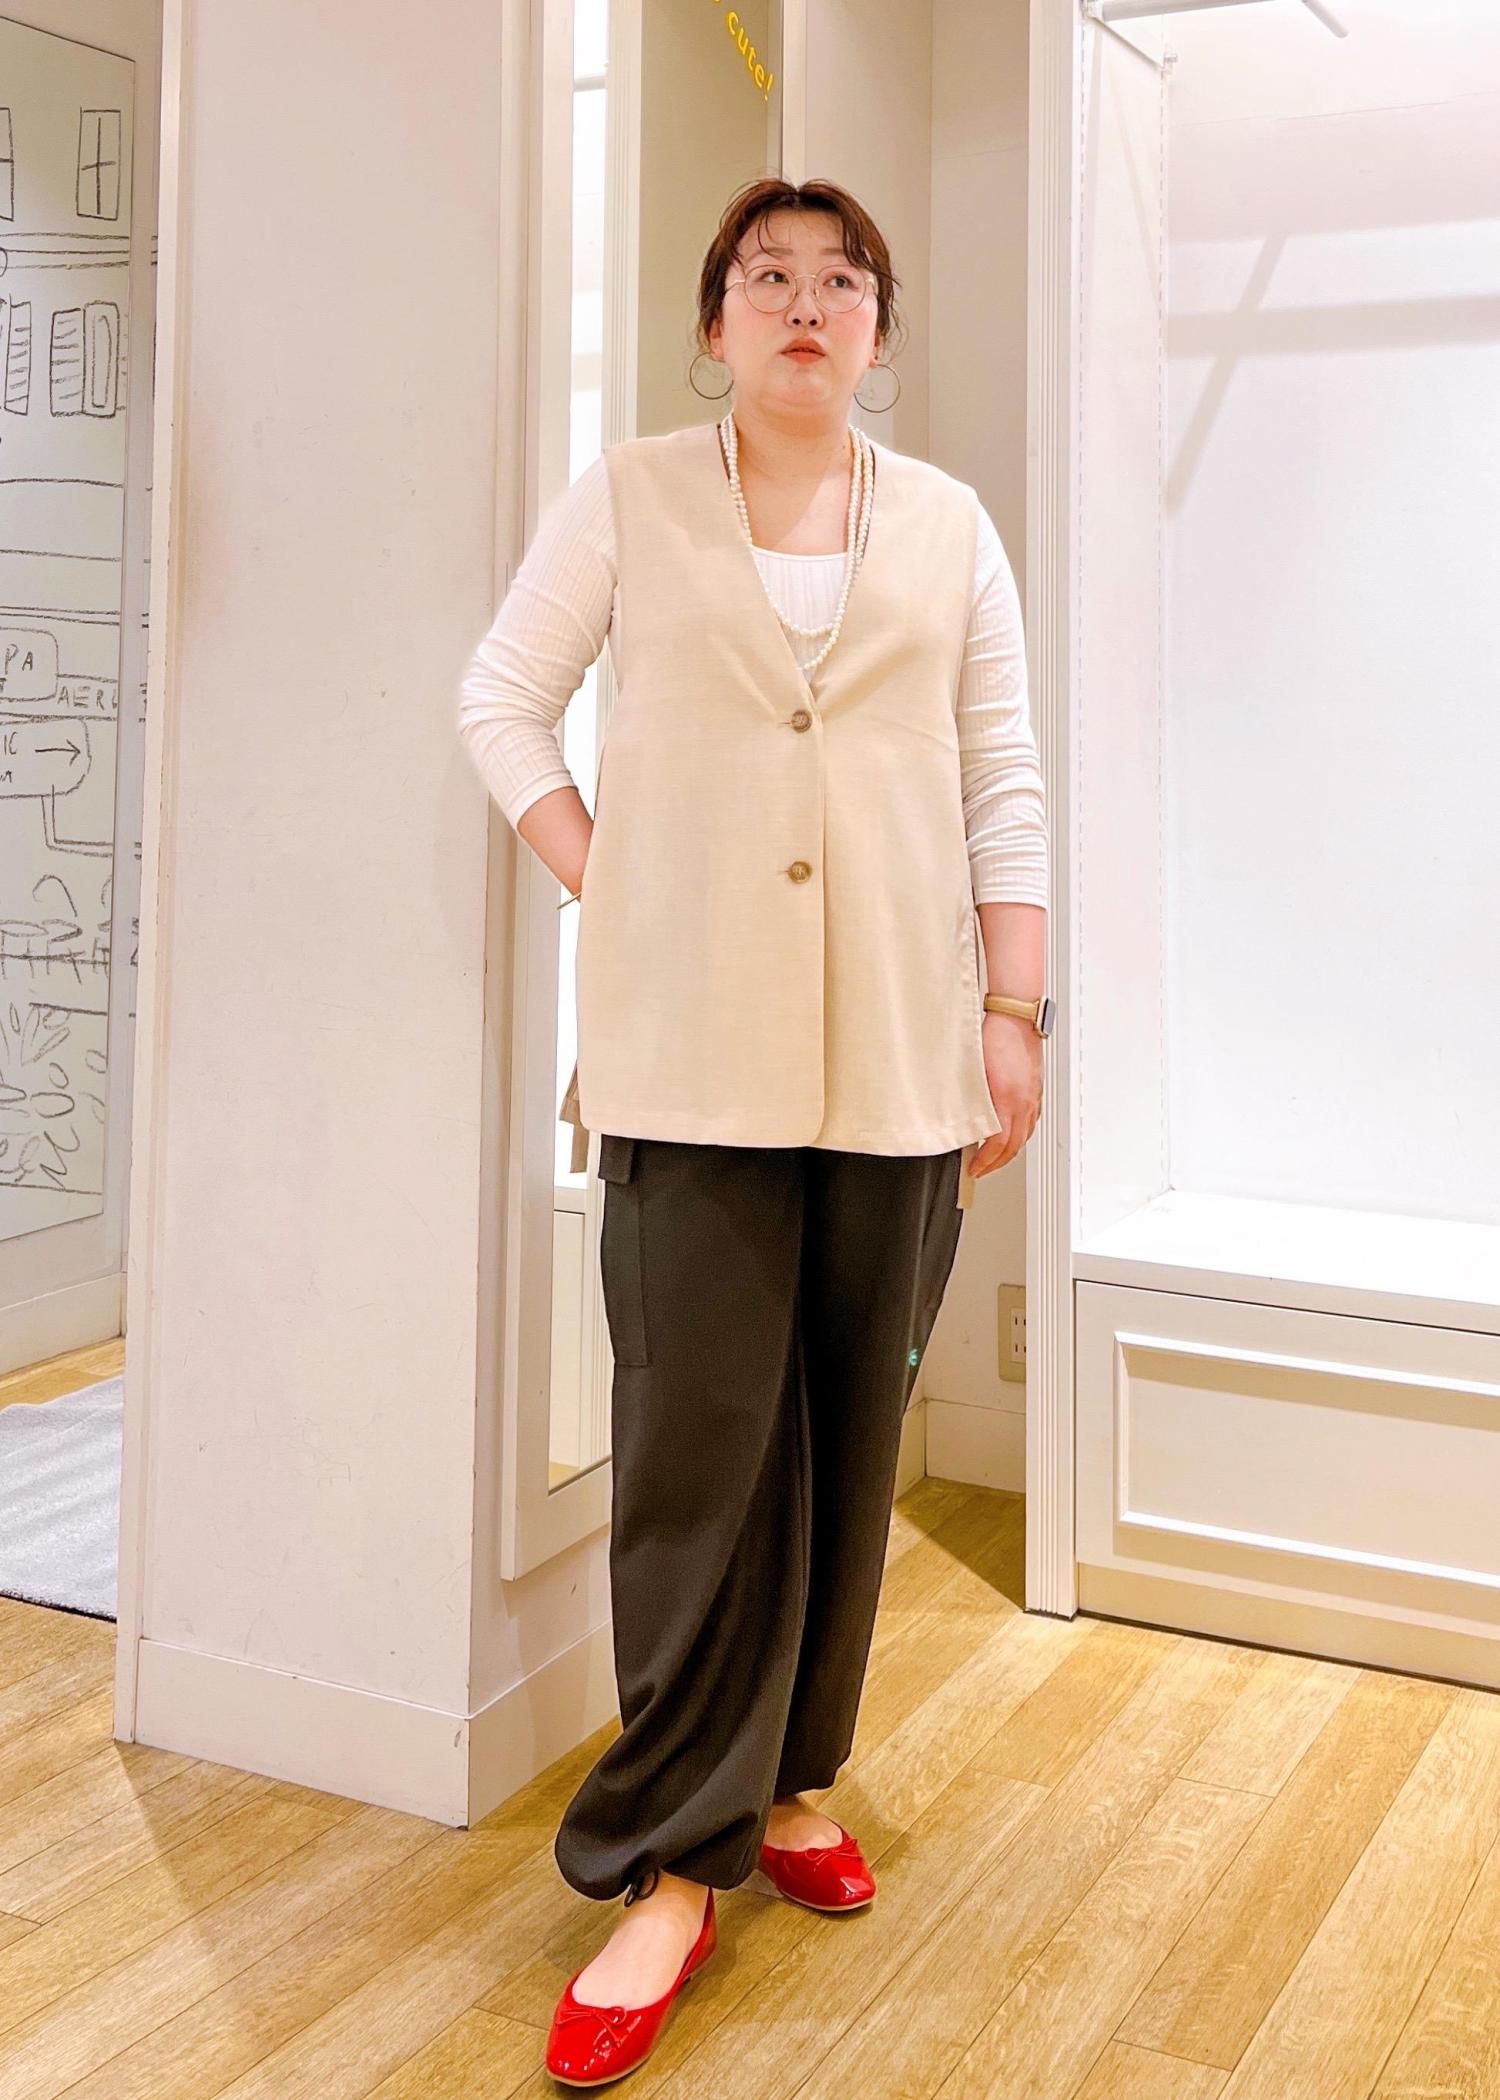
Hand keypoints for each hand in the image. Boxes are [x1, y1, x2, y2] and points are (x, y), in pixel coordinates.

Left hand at [969, 1013, 1043, 1180]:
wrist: (1016, 1017)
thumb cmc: (996, 1036)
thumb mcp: (975, 1070)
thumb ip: (971, 1098)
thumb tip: (960, 1118)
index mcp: (1009, 1100)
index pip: (999, 1144)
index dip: (986, 1162)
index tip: (974, 1168)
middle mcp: (1024, 1102)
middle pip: (1015, 1146)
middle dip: (997, 1163)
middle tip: (982, 1170)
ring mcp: (1032, 1097)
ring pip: (1025, 1135)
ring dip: (1010, 1151)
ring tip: (995, 1157)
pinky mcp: (1035, 1090)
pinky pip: (1031, 1121)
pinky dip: (1020, 1134)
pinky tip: (1012, 1133)